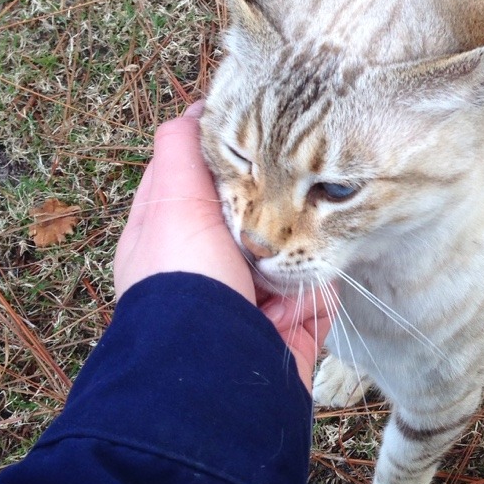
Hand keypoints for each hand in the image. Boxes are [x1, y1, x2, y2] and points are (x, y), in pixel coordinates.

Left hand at [114, 104, 330, 388]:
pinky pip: (315, 298)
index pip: (198, 183)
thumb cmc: (182, 281)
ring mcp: (246, 305)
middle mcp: (205, 271)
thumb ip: (180, 151)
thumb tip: (193, 109)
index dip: (227, 160)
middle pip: (256, 216)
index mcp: (168, 239)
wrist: (212, 374)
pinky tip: (303, 297)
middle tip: (291, 194)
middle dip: (276, 208)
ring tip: (296, 253)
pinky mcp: (285, 335)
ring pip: (292, 255)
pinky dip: (315, 296)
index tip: (262, 136)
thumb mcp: (170, 200)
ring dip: (299, 253)